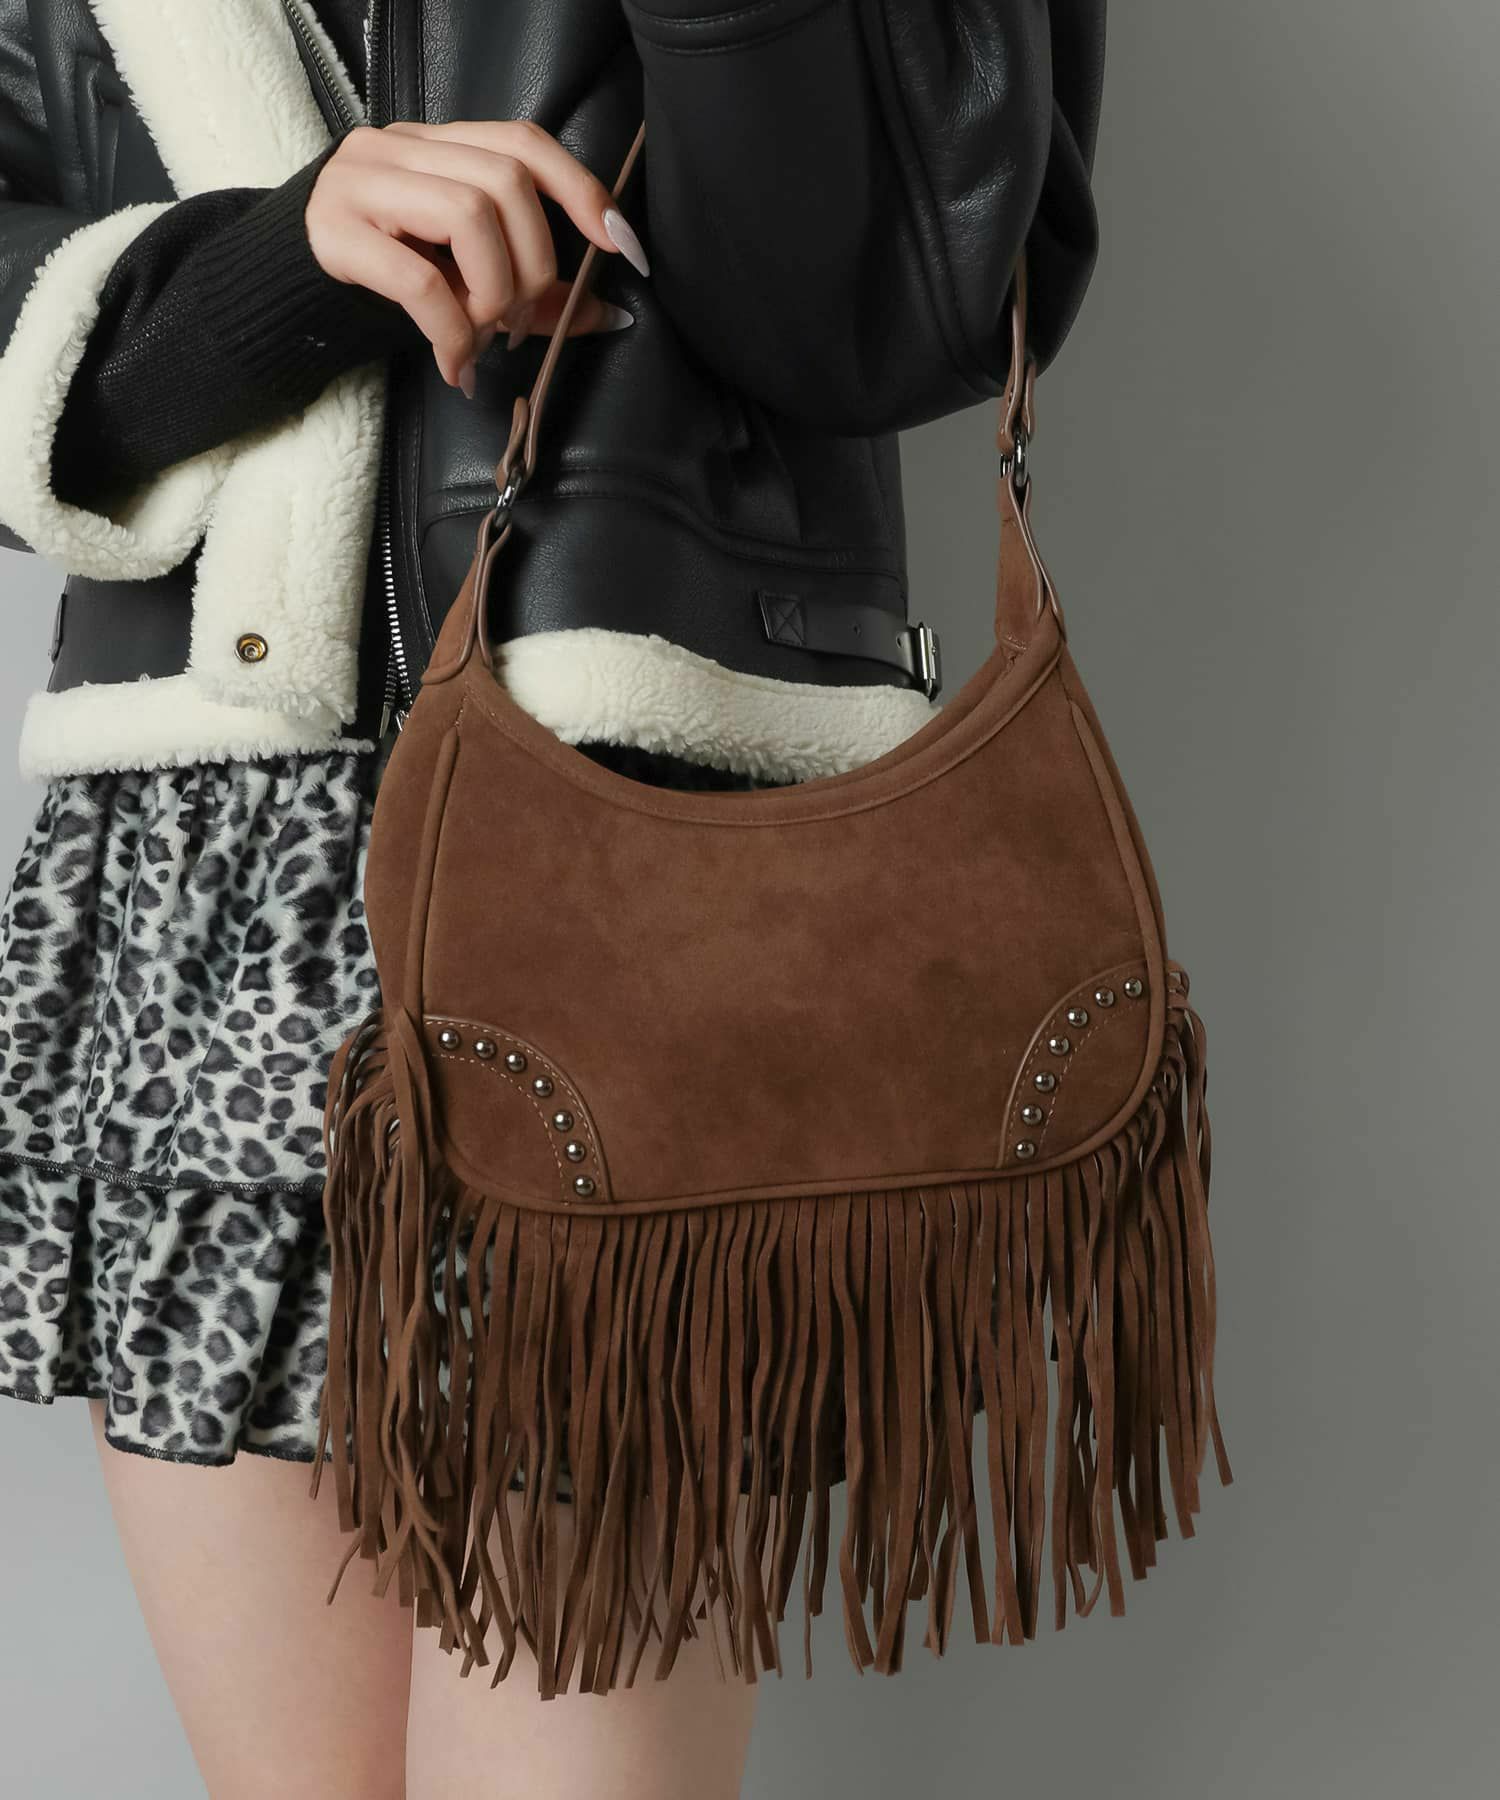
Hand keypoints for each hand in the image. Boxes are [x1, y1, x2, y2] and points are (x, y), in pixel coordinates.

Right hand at [304, 118, 649, 393]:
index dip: (581, 190)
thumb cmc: (386, 282)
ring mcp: (362, 183)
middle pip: (505, 183)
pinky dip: (452, 332)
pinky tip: (455, 364)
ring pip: (468, 216)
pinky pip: (420, 281)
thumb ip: (533, 287)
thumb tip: (609, 315)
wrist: (288, 296)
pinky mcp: (333, 234)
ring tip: (479, 338)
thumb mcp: (464, 275)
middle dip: (532, 264)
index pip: (522, 142)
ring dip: (492, 295)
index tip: (619, 247)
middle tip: (518, 321)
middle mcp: (399, 148)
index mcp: (437, 146)